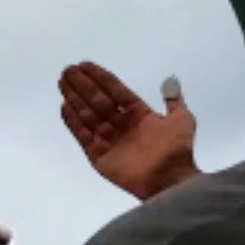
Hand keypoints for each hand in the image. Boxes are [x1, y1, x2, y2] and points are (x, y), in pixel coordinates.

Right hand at [60, 62, 200, 199]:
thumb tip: (171, 81)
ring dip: (75, 98)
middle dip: (83, 85)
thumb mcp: (182, 119)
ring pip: (88, 115)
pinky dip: (73, 122)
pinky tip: (65, 106)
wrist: (169, 179)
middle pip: (98, 100)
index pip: (116, 91)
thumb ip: (174, 100)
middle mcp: (122, 126)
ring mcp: (109, 141)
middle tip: (68, 70)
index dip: (101, 78)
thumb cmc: (177, 150)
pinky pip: (83, 136)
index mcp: (139, 116)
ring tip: (63, 82)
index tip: (85, 65)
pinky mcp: (99, 156)